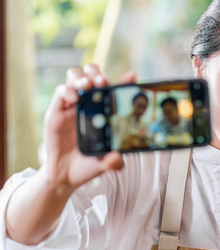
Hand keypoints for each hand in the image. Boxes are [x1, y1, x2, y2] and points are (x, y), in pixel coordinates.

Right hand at [42, 64, 136, 191]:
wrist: (66, 176)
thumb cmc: (89, 164)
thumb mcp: (104, 163)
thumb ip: (112, 161)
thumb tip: (117, 157)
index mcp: (105, 111)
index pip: (114, 90)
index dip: (124, 81)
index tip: (132, 77)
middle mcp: (89, 104)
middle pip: (92, 76)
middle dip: (98, 74)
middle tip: (103, 82)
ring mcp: (72, 106)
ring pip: (75, 77)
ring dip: (82, 76)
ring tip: (88, 85)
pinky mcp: (56, 112)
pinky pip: (60, 92)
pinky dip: (67, 90)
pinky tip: (75, 99)